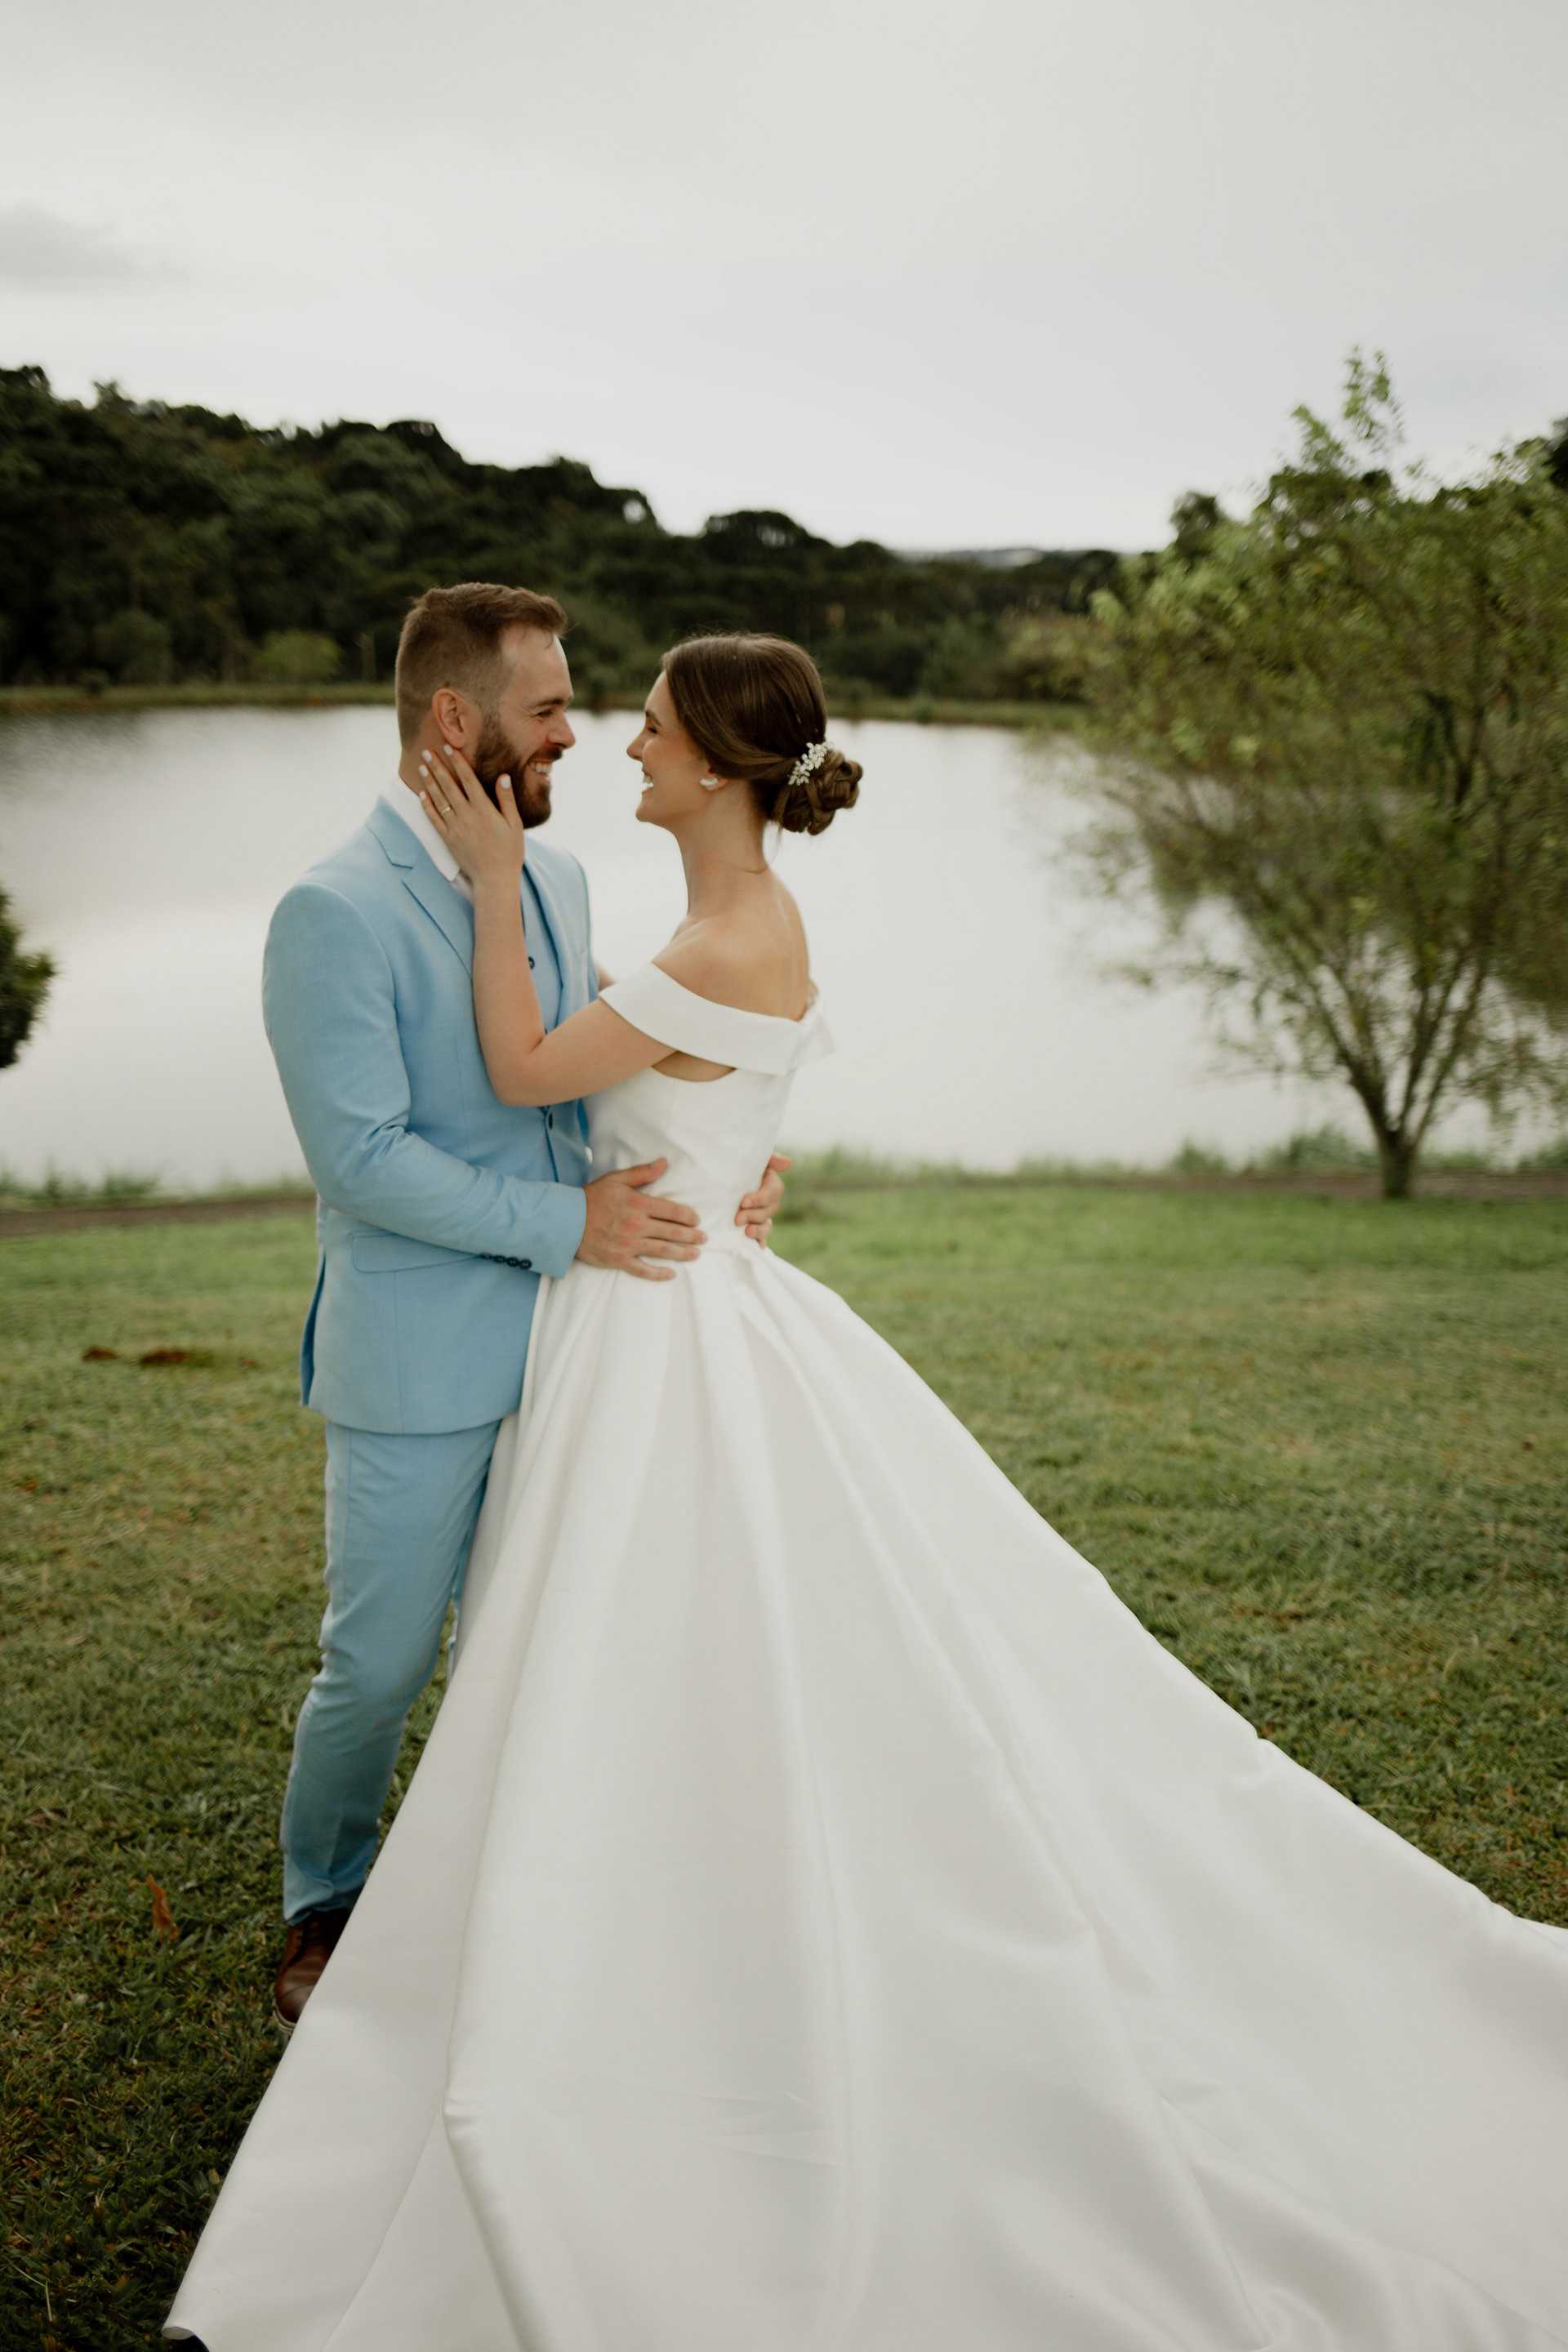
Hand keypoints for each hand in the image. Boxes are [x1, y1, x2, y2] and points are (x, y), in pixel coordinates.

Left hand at [418, 742, 524, 887]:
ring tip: (421, 767)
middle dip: (437, 767)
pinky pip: (434, 819)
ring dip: (429, 782)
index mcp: (484, 810)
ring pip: (439, 800)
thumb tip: (503, 776)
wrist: (495, 880)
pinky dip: (426, 805)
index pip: (468, 780)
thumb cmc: (509, 852)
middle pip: (449, 786)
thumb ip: (506, 800)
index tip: (448, 748)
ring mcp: (455, 828)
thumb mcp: (515, 825)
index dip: (457, 762)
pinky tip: (421, 794)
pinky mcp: (448, 839)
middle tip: (426, 752)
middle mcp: (467, 816)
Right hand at [576, 1160, 706, 1281]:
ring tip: (696, 1254)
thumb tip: (663, 1163)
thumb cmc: (591, 1198)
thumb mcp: (616, 1179)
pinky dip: (658, 1274)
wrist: (566, 1220)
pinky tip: (671, 1274)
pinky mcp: (619, 1260)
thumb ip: (642, 1173)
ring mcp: (629, 1245)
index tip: (696, 1220)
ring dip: (683, 1253)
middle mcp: (637, 1225)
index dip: (689, 1216)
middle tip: (703, 1238)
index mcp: (639, 1204)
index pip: (673, 1211)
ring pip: (663, 1251)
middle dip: (692, 1236)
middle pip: (673, 1232)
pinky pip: (643, 1270)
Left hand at [736, 1153, 789, 1246]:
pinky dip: (759, 1242)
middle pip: (770, 1210)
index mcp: (769, 1181)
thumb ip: (771, 1158)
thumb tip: (788, 1163)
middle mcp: (767, 1199)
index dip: (760, 1198)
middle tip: (737, 1218)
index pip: (774, 1191)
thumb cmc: (736, 1163)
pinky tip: (755, 1247)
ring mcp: (761, 1214)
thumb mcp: (752, 1158)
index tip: (743, 1202)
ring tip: (746, 1232)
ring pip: (767, 1225)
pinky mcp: (752, 1226)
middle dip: (754, 1215)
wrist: (718, 1175)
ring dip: (758, 1230)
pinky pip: (760, 1237)